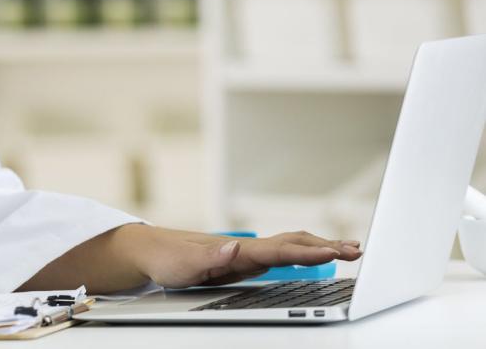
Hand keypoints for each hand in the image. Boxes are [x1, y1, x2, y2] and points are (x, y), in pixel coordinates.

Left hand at [123, 226, 362, 288]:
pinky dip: (307, 252)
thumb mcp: (184, 265)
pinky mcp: (246, 261)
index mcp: (237, 251)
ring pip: (292, 245)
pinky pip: (284, 255)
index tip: (335, 252)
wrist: (151, 251)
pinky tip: (319, 255)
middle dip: (326, 246)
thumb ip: (210, 258)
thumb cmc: (167, 259)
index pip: (280, 250)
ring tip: (350, 250)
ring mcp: (249, 253)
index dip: (308, 252)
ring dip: (320, 246)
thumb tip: (235, 248)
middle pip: (293, 244)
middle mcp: (247, 248)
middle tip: (357, 251)